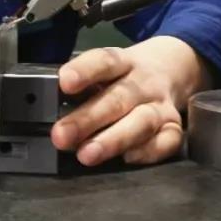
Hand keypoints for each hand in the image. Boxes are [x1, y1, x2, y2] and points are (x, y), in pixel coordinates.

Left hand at [50, 36, 210, 166]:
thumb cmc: (126, 75)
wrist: (175, 66)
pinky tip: (127, 159)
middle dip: (88, 119)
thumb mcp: (106, 69)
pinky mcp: (174, 127)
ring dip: (113, 140)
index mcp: (123, 62)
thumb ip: (82, 86)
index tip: (64, 82)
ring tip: (87, 155)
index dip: (85, 71)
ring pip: (141, 121)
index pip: (105, 61)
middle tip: (61, 136)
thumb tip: (45, 107)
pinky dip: (148, 151)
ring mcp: (161, 105)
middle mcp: (143, 83)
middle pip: (118, 98)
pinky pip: (166, 141)